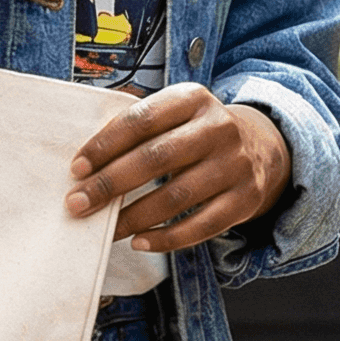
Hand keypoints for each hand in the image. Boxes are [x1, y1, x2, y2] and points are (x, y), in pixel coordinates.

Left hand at [64, 86, 289, 252]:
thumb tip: (85, 164)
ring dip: (134, 216)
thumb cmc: (198, 132)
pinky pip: (202, 225)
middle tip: (78, 203)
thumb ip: (138, 128)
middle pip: (156, 158)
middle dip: (111, 184)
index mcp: (192, 98)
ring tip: (107, 228)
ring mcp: (235, 164)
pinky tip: (140, 241)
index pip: (141, 119)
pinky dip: (167, 238)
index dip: (105, 145)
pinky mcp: (245, 199)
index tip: (77, 168)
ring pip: (177, 196)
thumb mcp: (176, 113)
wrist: (263, 147)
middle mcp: (218, 127)